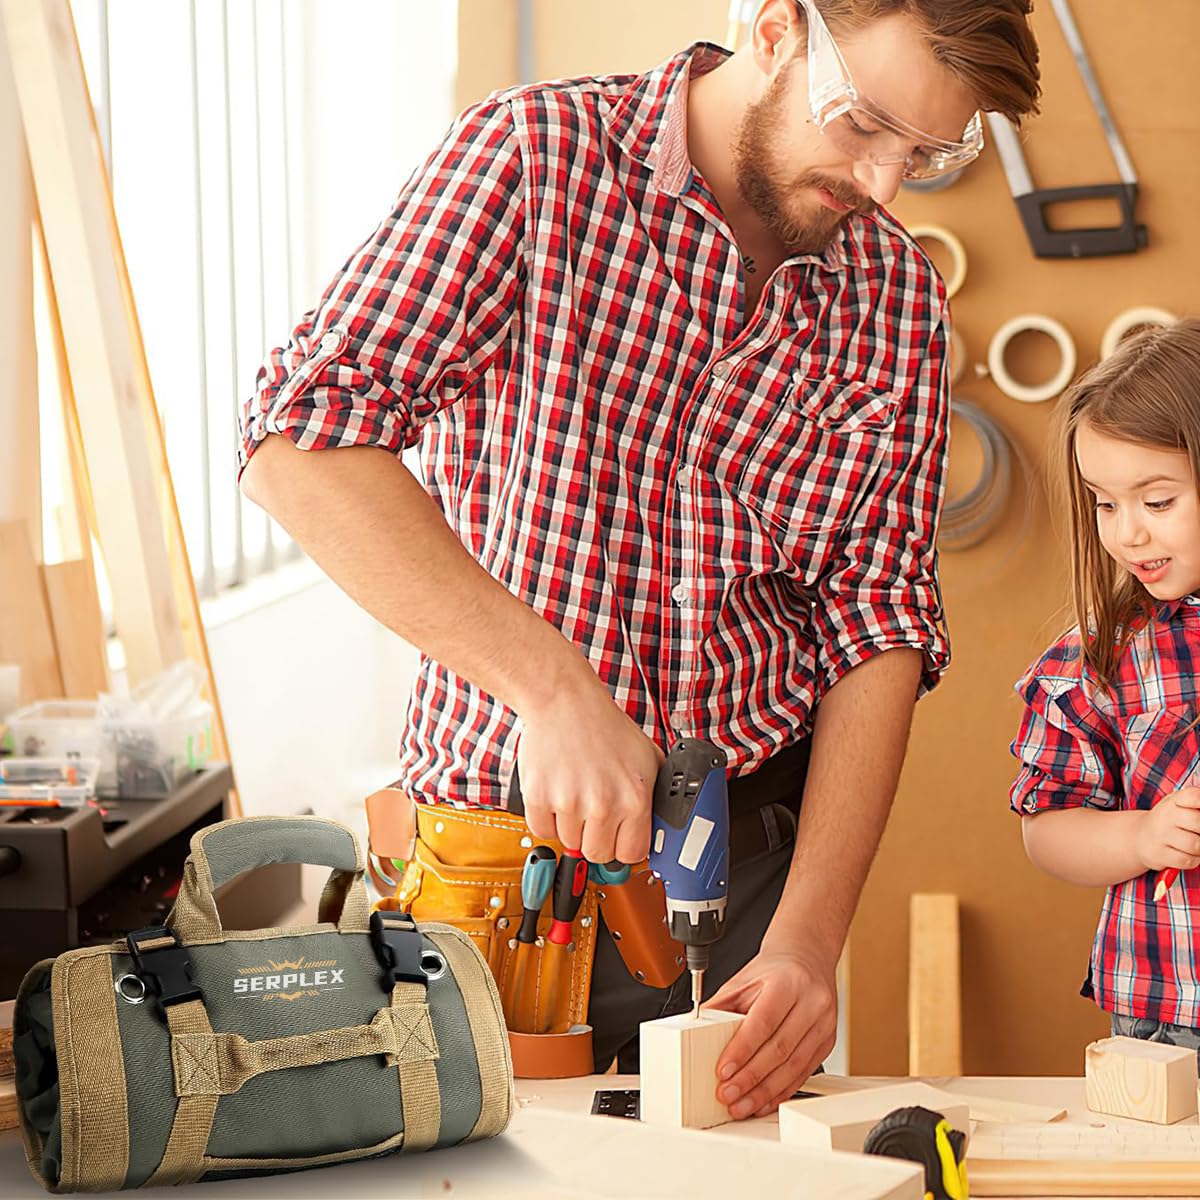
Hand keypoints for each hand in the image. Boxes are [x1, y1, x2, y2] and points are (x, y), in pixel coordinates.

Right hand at [515, 674, 661, 863]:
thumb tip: (661, 827)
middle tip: (594, 815)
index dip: (624, 845)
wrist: (565, 702)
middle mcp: (603, 805)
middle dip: (596, 838)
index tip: (618, 837)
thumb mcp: (648, 758)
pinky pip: (542, 831)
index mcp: (634, 799)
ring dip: (571, 826)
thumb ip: (657, 796)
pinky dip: (547, 819)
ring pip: (569, 843)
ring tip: (576, 795)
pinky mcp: (538, 798)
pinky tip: (557, 794)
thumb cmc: (604, 727)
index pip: (632, 854)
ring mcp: (569, 803)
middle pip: (598, 854)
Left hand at [705, 946, 837, 1119]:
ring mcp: (824, 1024)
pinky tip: (763, 1101)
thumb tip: (693, 1029)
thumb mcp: (744, 979)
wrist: (808, 959)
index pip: (763, 1021)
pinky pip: (804, 1073)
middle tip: (727, 1094)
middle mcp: (812, 1002)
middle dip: (750, 1077)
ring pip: (794, 1067)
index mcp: (789, 982)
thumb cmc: (775, 970)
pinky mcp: (828, 1042)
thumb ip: (721, 1006)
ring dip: (765, 1091)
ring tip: (742, 1105)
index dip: (742, 1049)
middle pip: (780, 1049)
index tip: (723, 1070)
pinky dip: (781, 1091)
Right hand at [1135, 786, 1199, 872]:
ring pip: (1195, 845)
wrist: (1140, 837)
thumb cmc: (1170, 821)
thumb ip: (1198, 806)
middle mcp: (1165, 816)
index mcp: (1174, 801)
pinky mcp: (1159, 854)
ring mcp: (1161, 835)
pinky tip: (1189, 854)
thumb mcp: (1180, 806)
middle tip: (1198, 832)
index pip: (1194, 796)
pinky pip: (1188, 860)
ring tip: (1196, 845)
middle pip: (1198, 822)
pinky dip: (1194, 860)